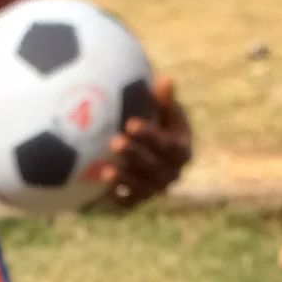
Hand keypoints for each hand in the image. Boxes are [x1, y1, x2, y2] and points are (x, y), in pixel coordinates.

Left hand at [104, 75, 192, 209]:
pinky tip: (100, 187)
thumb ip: (163, 100)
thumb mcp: (162, 112)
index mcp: (181, 149)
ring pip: (142, 187)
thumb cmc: (154, 124)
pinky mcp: (138, 200)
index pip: (169, 145)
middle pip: (155, 167)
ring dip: (124, 178)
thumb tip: (165, 79)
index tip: (130, 123)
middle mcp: (171, 172)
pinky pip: (128, 202)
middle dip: (135, 155)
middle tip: (114, 142)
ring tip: (105, 170)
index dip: (150, 135)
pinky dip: (116, 196)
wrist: (148, 153)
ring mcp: (155, 188)